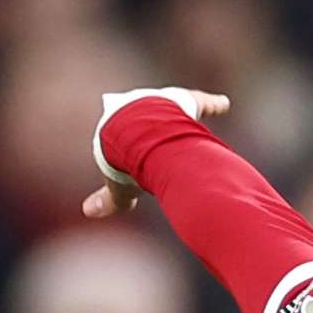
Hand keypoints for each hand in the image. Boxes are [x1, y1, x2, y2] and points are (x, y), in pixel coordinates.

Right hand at [81, 87, 231, 218]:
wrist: (138, 135)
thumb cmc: (124, 160)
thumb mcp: (116, 186)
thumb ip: (108, 200)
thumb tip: (88, 211)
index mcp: (116, 125)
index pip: (123, 137)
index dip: (130, 148)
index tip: (135, 154)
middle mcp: (138, 107)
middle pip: (148, 119)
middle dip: (152, 127)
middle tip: (160, 138)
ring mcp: (162, 102)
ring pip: (173, 110)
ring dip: (179, 119)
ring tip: (190, 126)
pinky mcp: (186, 101)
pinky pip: (201, 102)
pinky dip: (212, 104)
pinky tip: (224, 104)